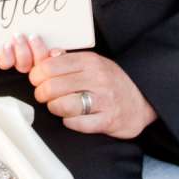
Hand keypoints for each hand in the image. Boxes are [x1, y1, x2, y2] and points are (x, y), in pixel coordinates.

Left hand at [0, 36, 154, 139]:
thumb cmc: (111, 82)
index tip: (36, 80)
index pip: (51, 66)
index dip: (37, 75)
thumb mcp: (93, 64)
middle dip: (42, 94)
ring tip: (57, 106)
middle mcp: (97, 78)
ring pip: (62, 106)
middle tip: (44, 96)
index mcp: (90, 61)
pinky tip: (71, 117)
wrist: (142, 102)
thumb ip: (68, 59)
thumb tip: (46, 55)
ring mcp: (104, 100)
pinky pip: (76, 123)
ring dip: (54, 108)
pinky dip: (69, 122)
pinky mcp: (107, 120)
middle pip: (52, 87)